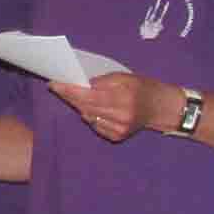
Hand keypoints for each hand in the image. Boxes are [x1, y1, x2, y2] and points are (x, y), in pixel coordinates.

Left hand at [49, 72, 165, 142]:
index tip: (54, 84)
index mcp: (123, 97)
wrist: (160, 107)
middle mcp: (120, 115)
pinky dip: (90, 116)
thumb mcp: (125, 77)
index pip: (89, 94)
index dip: (70, 90)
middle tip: (57, 87)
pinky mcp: (117, 137)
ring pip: (88, 116)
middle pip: (86, 106)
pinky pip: (95, 126)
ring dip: (78, 106)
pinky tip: (92, 109)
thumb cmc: (142, 87)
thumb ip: (103, 81)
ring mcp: (119, 129)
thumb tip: (82, 84)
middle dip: (70, 96)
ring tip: (73, 95)